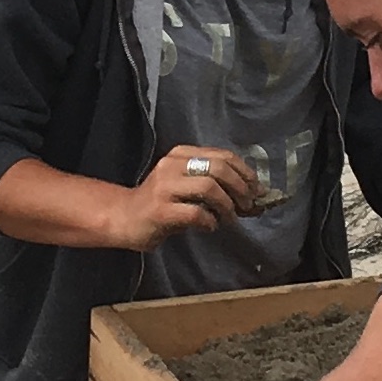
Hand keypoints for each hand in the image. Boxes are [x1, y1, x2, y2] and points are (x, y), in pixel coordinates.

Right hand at [114, 145, 258, 249]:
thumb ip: (214, 185)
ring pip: (209, 187)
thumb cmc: (160, 204)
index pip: (223, 156)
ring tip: (230, 218)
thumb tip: (252, 195)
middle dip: (241, 188)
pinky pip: (196, 213)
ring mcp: (165, 187)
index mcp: (182, 154)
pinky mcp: (161, 210)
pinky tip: (210, 226)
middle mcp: (173, 165)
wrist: (124, 217)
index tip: (256, 190)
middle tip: (248, 206)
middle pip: (219, 168)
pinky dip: (210, 221)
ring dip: (227, 205)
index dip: (245, 173)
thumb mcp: (186, 185)